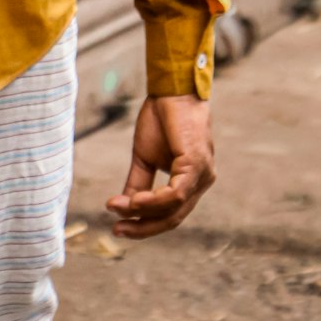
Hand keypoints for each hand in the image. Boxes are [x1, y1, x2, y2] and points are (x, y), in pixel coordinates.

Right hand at [105, 94, 215, 239]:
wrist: (170, 89)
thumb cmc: (161, 118)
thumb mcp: (145, 157)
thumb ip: (138, 184)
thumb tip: (123, 208)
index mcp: (192, 181)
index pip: (170, 214)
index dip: (144, 224)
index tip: (118, 228)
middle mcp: (202, 182)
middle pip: (173, 218)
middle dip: (144, 227)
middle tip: (117, 231)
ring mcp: (202, 175)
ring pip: (174, 209)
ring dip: (144, 214)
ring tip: (119, 210)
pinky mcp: (196, 165)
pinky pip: (176, 194)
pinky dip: (153, 201)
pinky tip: (134, 202)